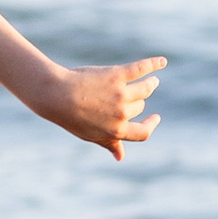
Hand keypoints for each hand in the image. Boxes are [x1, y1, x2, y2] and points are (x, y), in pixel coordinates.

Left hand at [39, 56, 165, 157]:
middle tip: (124, 95)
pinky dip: (154, 64)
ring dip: (150, 85)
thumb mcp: (90, 134)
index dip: (150, 125)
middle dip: (136, 102)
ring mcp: (121, 94)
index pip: (143, 133)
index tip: (154, 118)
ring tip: (151, 81)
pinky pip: (141, 69)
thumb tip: (121, 157)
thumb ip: (109, 144)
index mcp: (116, 131)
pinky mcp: (117, 75)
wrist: (55, 94)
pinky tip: (162, 61)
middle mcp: (121, 114)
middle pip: (139, 106)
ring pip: (145, 89)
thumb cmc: (70, 116)